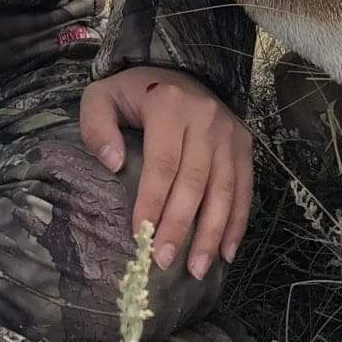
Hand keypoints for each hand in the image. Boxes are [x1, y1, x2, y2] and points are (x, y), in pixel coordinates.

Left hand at [79, 67, 250, 280]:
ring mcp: (228, 132)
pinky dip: (238, 223)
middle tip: (164, 260)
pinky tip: (226, 252)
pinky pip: (245, 188)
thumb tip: (112, 163)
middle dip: (180, 225)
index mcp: (169, 104)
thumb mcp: (102, 98)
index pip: (163, 161)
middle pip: (194, 180)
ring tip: (196, 268)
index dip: (153, 200)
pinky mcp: (244, 144)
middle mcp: (205, 117)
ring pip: (224, 189)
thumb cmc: (135, 94)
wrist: (177, 73)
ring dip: (212, 233)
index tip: (140, 233)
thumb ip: (97, 127)